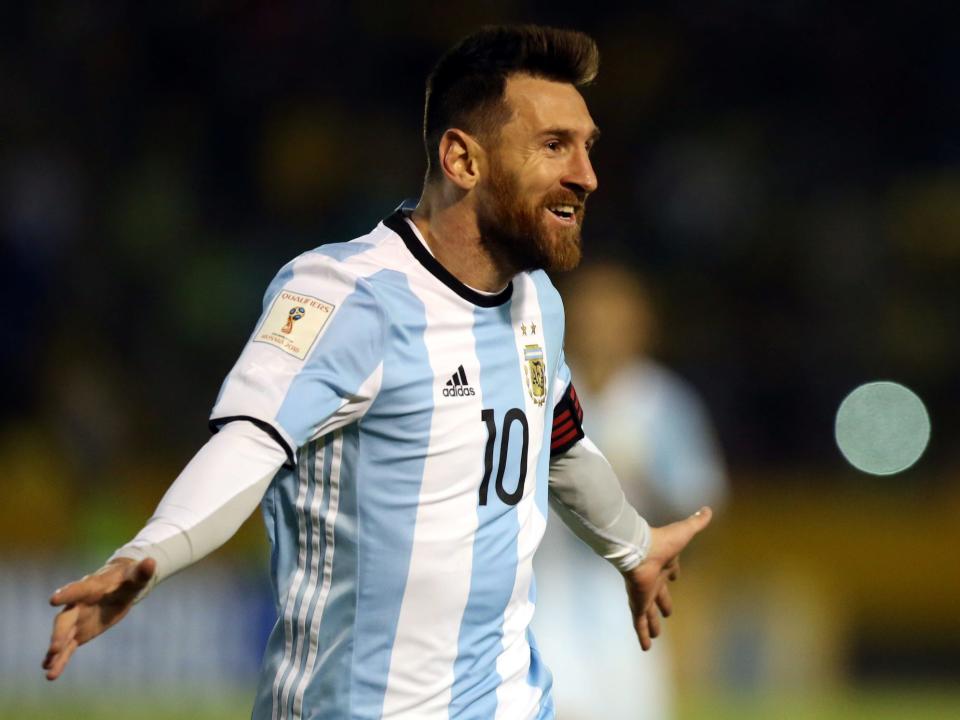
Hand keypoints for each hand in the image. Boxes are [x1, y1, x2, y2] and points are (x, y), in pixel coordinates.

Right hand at [43, 557, 155, 679]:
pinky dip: (60, 660)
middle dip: (59, 633)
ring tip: (47, 667)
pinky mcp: (79, 633)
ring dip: (55, 651)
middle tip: (54, 648)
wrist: (120, 586)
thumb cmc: (128, 578)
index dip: (67, 594)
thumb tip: (151, 561)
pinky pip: (68, 648)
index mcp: (90, 587)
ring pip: (62, 637)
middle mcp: (77, 604)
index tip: (53, 599)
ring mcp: (76, 620)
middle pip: (64, 619)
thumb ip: (141, 571)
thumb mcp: (136, 576)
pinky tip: (50, 673)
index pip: (77, 590)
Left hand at [623, 507, 711, 650]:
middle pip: (658, 594)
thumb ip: (696, 521)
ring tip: (655, 636)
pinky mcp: (638, 603)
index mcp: (663, 563)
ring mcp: (644, 592)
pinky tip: (646, 648)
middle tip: (666, 612)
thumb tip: (708, 508)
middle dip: (662, 603)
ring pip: (647, 612)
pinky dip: (643, 635)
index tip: (674, 575)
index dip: (673, 572)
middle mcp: (653, 579)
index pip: (669, 570)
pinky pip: (640, 622)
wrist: (636, 548)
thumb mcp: (684, 531)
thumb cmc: (660, 540)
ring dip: (652, 623)